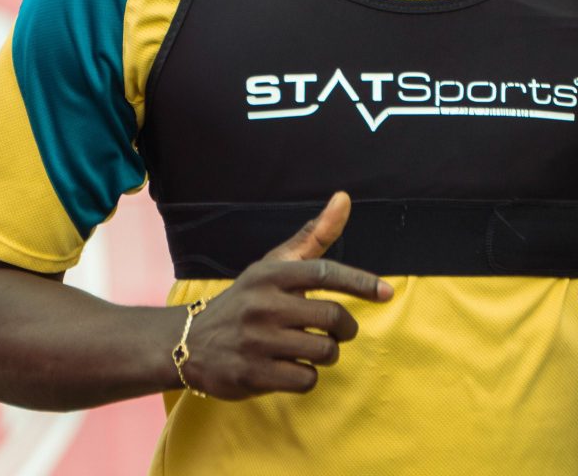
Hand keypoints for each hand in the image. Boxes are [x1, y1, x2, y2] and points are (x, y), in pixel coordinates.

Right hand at [180, 191, 392, 398]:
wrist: (190, 342)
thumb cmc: (247, 299)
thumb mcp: (274, 265)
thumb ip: (313, 236)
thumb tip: (344, 197)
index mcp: (271, 273)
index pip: (325, 272)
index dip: (360, 282)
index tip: (387, 292)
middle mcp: (263, 304)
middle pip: (333, 318)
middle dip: (345, 328)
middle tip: (339, 330)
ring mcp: (256, 340)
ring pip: (323, 351)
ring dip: (326, 353)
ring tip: (310, 348)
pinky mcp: (251, 374)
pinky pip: (306, 380)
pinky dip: (307, 376)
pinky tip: (291, 367)